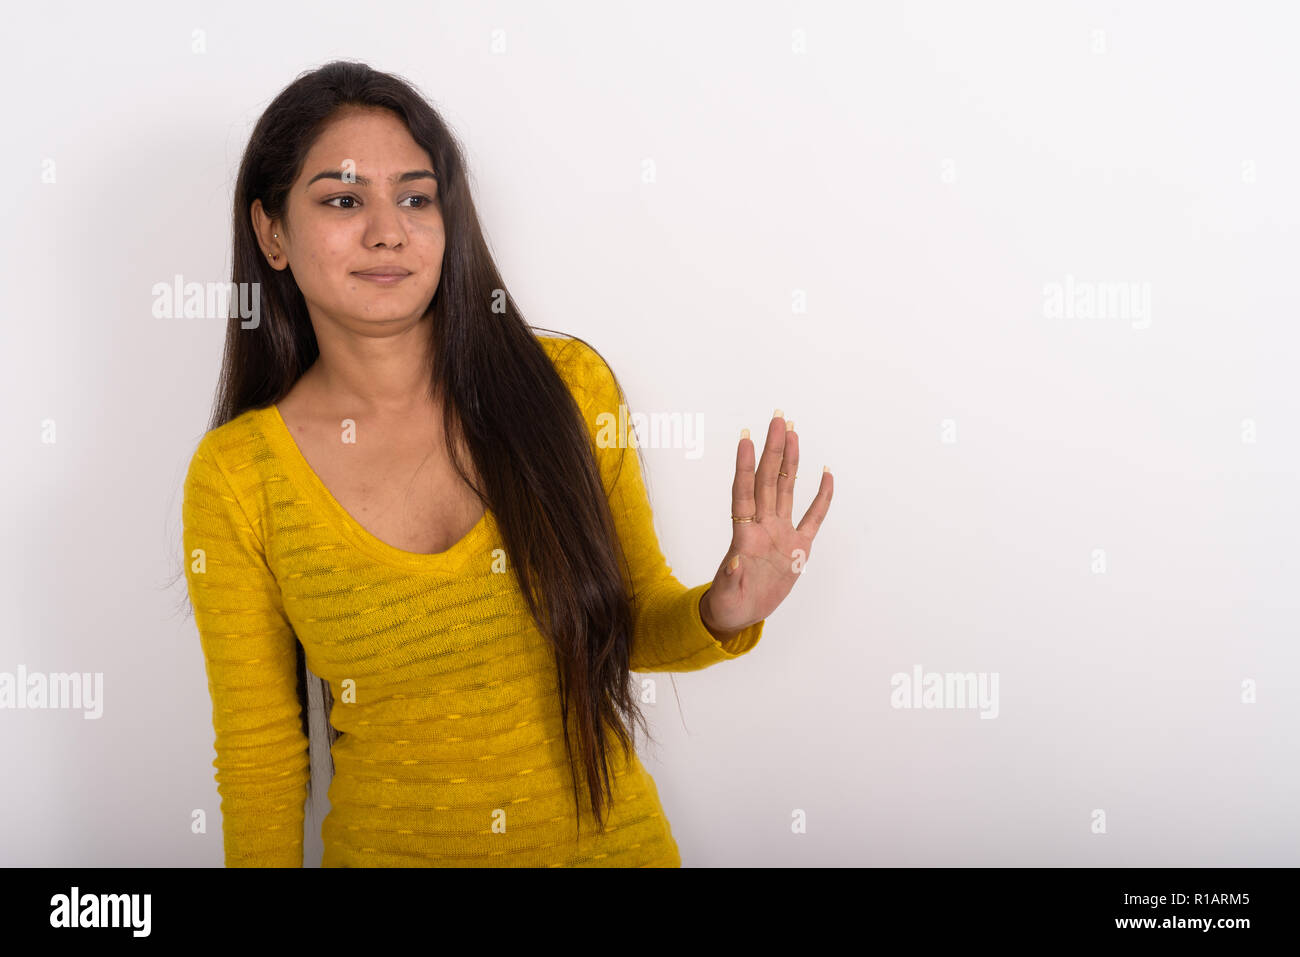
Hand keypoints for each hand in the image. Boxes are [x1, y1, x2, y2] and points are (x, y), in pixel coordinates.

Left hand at [699, 410, 833, 636]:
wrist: (740, 614)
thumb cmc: (728, 604)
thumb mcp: (727, 596)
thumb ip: (730, 579)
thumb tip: (732, 562)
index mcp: (744, 535)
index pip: (744, 493)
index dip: (746, 467)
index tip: (746, 439)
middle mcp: (762, 526)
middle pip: (768, 481)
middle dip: (773, 450)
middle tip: (778, 419)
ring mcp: (781, 533)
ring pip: (787, 489)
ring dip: (790, 461)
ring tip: (793, 433)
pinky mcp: (797, 547)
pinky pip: (813, 517)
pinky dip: (821, 497)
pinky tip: (826, 474)